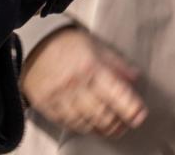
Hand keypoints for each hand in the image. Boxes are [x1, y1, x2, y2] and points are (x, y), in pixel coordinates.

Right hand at [20, 26, 146, 136]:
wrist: (34, 45)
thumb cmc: (68, 43)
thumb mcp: (97, 46)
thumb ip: (117, 64)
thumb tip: (135, 77)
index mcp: (91, 67)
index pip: (116, 92)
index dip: (130, 107)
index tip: (140, 116)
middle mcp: (75, 84)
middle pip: (100, 112)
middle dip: (116, 123)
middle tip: (125, 126)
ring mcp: (59, 96)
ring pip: (83, 121)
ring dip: (100, 129)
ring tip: (111, 130)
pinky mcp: (45, 104)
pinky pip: (65, 122)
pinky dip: (80, 127)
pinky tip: (89, 127)